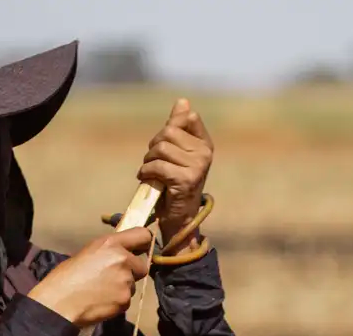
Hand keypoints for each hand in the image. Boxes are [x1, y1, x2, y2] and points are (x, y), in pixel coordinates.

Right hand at [27, 228, 153, 327]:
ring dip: (122, 288)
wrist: (59, 303)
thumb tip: (121, 254)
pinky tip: (101, 302)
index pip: (143, 235)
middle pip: (142, 265)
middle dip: (132, 272)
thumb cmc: (65, 278)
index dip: (143, 243)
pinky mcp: (125, 300)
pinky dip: (117, 302)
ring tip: (101, 291)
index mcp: (111, 243)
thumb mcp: (87, 253)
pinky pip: (127, 300)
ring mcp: (126, 281)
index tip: (140, 249)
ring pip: (133, 284)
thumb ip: (108, 252)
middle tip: (113, 278)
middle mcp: (122, 259)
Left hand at [137, 98, 213, 254]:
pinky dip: (146, 173)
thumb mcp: (178, 153)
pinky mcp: (185, 179)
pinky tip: (148, 180)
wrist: (180, 218)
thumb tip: (182, 101)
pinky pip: (157, 166)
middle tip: (152, 162)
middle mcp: (205, 153)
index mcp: (205, 144)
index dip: (169, 129)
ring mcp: (197, 167)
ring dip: (148, 161)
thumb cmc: (176, 184)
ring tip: (151, 173)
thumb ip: (179, 128)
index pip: (187, 118)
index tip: (165, 147)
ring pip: (161, 149)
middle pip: (169, 132)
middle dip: (154, 146)